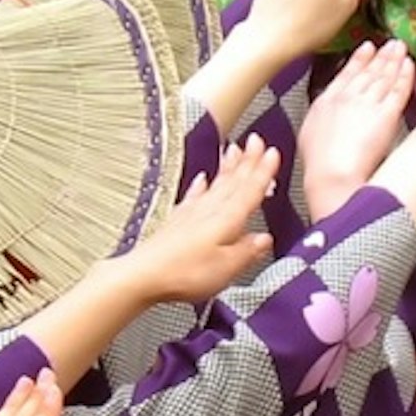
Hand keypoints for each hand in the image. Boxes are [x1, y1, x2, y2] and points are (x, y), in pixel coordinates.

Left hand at [137, 148, 279, 305]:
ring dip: (226, 167)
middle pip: (233, 181)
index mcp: (226, 220)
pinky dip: (199, 185)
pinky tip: (201, 178)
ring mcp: (190, 215)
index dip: (263, 171)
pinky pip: (193, 196)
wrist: (143, 276)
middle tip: (256, 140)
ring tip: (233, 149)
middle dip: (247, 160)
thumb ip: (247, 250)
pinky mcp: (176, 222)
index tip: (272, 152)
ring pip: (215, 184)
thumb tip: (264, 239)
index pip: (250, 190)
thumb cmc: (184, 273)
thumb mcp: (226, 267)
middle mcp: (209, 212)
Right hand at [295, 40, 415, 217]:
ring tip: (401, 48)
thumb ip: (320, 119)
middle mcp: (349, 97)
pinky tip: (409, 66)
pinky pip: (399, 90)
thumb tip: (323, 119)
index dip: (359, 59)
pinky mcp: (387, 115)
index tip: (367, 48)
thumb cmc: (319, 165)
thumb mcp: (309, 134)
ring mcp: (369, 104)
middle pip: (369, 72)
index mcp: (328, 101)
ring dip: (394, 60)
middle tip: (390, 43)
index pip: (347, 73)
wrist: (332, 175)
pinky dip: (405, 76)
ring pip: (385, 77)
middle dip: (381, 56)